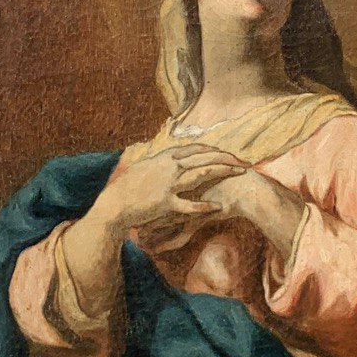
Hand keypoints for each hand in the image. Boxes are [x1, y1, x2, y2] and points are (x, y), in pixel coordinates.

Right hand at [91, 144, 246, 238]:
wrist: (114, 204)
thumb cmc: (127, 186)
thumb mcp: (145, 167)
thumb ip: (162, 161)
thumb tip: (173, 156)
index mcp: (164, 157)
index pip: (195, 148)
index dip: (213, 150)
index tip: (226, 153)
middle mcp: (169, 167)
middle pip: (204, 158)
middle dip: (226, 158)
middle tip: (242, 161)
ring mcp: (168, 185)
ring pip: (202, 175)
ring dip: (223, 173)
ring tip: (239, 173)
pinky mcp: (166, 203)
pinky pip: (190, 205)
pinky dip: (205, 206)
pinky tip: (219, 208)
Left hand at [135, 166, 263, 255]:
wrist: (249, 188)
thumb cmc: (234, 177)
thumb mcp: (214, 167)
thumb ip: (200, 168)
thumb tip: (188, 165)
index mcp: (187, 174)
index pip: (161, 183)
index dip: (147, 190)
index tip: (133, 196)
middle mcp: (186, 190)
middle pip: (159, 200)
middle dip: (144, 208)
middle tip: (129, 215)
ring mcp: (191, 205)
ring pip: (166, 218)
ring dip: (152, 227)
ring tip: (138, 236)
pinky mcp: (198, 219)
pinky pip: (180, 233)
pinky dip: (168, 242)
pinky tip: (156, 250)